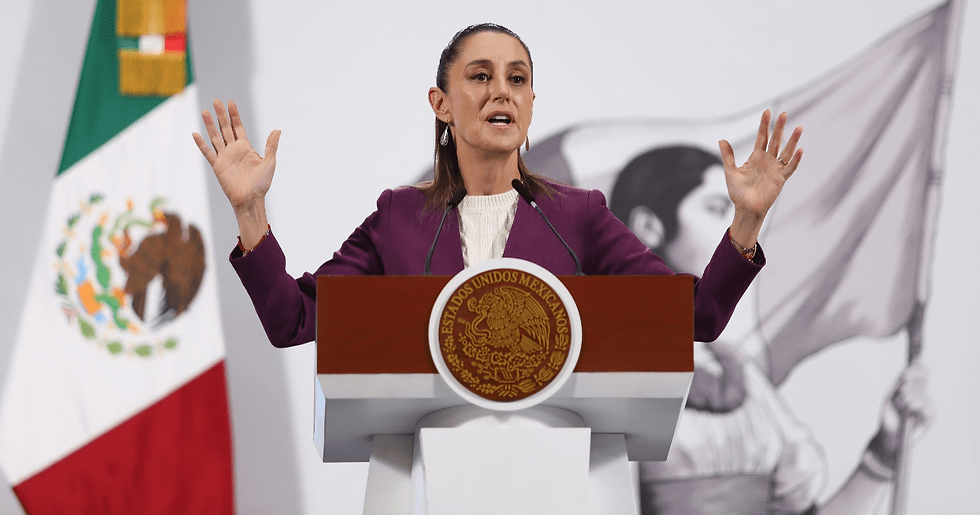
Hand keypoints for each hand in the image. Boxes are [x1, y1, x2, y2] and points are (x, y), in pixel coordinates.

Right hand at [193, 100, 279, 246]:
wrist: (251, 199)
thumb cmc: (261, 184)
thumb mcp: (269, 162)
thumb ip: (271, 146)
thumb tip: (277, 130)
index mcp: (246, 148)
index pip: (238, 127)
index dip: (234, 115)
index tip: (230, 103)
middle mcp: (234, 150)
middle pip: (225, 128)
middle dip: (221, 115)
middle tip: (216, 101)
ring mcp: (225, 157)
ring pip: (215, 137)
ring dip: (210, 125)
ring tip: (205, 112)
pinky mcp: (218, 166)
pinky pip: (208, 153)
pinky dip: (201, 144)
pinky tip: (196, 134)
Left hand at [719, 110, 801, 248]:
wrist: (745, 209)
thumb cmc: (738, 192)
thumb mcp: (730, 171)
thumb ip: (728, 156)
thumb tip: (721, 139)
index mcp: (756, 157)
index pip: (762, 137)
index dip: (764, 125)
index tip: (767, 111)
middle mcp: (767, 161)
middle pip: (775, 140)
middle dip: (779, 127)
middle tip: (784, 113)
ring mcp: (775, 169)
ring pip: (786, 152)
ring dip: (792, 140)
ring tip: (798, 128)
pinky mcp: (781, 179)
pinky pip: (790, 168)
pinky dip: (795, 160)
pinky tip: (800, 150)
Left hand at [880, 361, 931, 443]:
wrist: (888, 434)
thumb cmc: (889, 415)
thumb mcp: (891, 395)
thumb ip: (901, 382)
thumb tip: (909, 371)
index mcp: (913, 386)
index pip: (921, 371)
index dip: (914, 370)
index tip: (903, 377)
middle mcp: (922, 394)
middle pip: (922, 379)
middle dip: (907, 387)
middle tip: (899, 398)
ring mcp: (928, 405)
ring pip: (922, 393)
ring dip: (907, 400)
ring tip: (901, 408)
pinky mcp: (930, 416)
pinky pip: (925, 406)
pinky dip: (913, 408)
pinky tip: (908, 414)